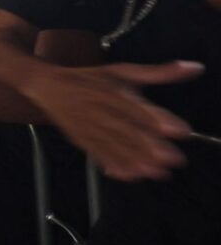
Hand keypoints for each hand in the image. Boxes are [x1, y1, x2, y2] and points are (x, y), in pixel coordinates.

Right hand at [21, 61, 200, 181]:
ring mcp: (90, 126)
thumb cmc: (90, 78)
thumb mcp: (123, 71)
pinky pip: (97, 154)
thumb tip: (196, 68)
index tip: (180, 130)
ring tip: (156, 172)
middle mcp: (101, 109)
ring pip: (113, 145)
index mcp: (113, 90)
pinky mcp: (81, 139)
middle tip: (173, 158)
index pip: (137, 106)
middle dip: (150, 145)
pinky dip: (112, 165)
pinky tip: (128, 175)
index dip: (158, 118)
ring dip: (135, 160)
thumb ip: (160, 73)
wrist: (47, 86)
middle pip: (126, 129)